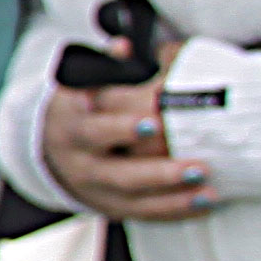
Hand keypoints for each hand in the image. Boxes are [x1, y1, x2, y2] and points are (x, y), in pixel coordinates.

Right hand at [43, 70, 213, 224]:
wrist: (51, 148)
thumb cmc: (82, 106)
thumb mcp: (80, 82)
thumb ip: (103, 63)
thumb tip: (122, 47)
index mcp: (72, 126)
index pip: (95, 130)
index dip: (122, 128)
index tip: (156, 122)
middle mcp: (80, 162)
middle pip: (117, 173)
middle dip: (158, 173)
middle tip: (198, 167)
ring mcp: (95, 189)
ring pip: (134, 199)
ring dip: (173, 196)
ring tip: (208, 188)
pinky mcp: (111, 207)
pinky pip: (144, 214)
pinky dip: (175, 210)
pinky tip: (205, 203)